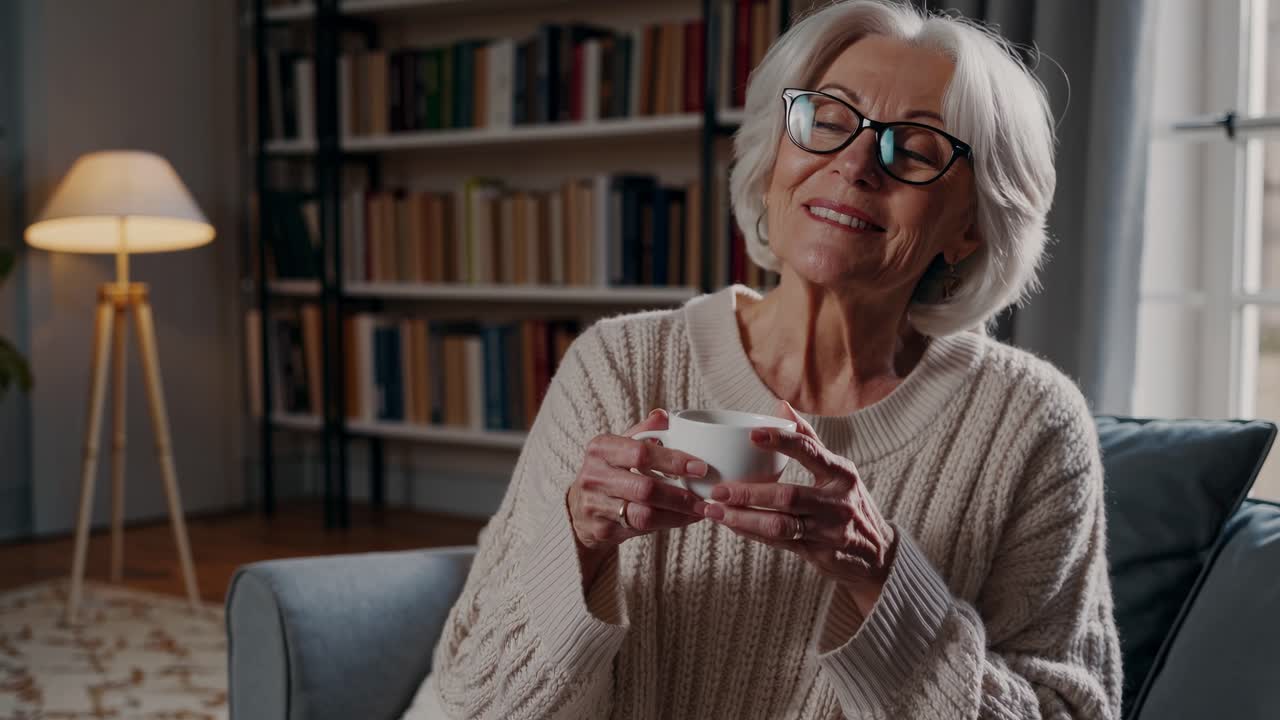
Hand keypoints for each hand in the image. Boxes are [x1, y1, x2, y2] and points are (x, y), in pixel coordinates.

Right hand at [567, 409, 709, 584]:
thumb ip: (645, 431)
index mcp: (600, 448)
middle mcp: (594, 476)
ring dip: (678, 513)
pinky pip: (642, 530)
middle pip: (644, 488)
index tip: (700, 467)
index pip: (641, 453)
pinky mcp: (602, 529)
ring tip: (700, 510)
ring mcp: (596, 505)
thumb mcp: (621, 446)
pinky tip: (685, 519)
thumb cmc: (610, 471)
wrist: (579, 508)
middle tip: (704, 497)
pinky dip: (668, 524)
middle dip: (680, 494)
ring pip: (644, 514)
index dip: (673, 461)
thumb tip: (667, 416)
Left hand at [702, 400, 897, 614]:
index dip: (781, 441)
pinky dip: (752, 533)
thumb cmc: (849, 501)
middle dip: (749, 493)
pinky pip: (779, 542)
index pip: (810, 452)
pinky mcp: (818, 554)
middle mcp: (837, 502)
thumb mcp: (839, 470)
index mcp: (842, 473)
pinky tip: (731, 524)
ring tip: (715, 511)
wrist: (878, 555)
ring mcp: (829, 531)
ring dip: (744, 519)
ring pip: (780, 525)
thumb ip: (809, 439)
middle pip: (788, 496)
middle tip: (718, 490)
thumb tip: (780, 405)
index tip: (751, 435)